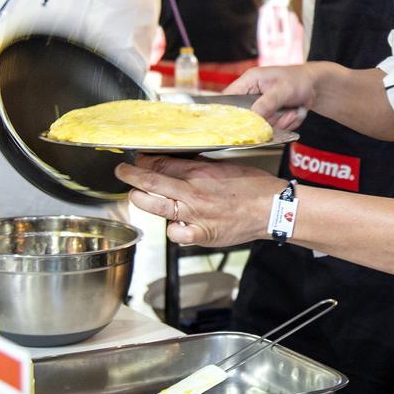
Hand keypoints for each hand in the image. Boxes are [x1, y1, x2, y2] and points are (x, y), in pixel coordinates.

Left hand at [115, 155, 283, 245]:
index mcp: (199, 172)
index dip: (143, 160)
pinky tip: (174, 223)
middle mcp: (193, 193)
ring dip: (140, 199)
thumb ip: (199, 165)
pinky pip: (175, 233)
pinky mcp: (200, 235)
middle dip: (130, 176)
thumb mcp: (225, 165)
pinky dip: (171, 228)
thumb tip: (177, 161)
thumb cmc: (253, 186)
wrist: (271, 208)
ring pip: (155, 207)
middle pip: (150, 182)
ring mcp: (194, 215)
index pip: (160, 163)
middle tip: (121, 172)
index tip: (137, 158)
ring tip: (135, 195)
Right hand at [224, 64, 315, 129]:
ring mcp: (262, 107)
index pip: (229, 98)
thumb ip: (267, 102)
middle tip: (279, 114)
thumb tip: (253, 116)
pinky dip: (286, 124)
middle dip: (265, 119)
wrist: (316, 86)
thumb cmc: (299, 79)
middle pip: (246, 117)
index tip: (238, 123)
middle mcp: (253, 95)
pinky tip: (293, 113)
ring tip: (291, 111)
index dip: (228, 113)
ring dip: (279, 122)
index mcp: (249, 81)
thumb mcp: (282, 89)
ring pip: (262, 125)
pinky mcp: (271, 116)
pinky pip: (274, 128)